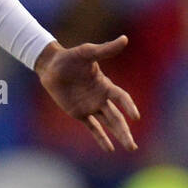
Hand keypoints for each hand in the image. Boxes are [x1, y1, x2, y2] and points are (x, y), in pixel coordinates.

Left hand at [34, 35, 139, 152]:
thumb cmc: (70, 57)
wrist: (51, 66)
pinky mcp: (79, 113)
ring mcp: (91, 107)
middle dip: (125, 132)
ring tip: (130, 147)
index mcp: (106, 85)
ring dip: (119, 136)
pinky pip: (93, 127)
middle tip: (133, 146)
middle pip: (117, 118)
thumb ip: (105, 49)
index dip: (129, 107)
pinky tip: (109, 149)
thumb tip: (125, 39)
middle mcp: (101, 98)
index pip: (121, 98)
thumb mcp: (87, 52)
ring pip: (108, 124)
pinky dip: (101, 138)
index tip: (136, 117)